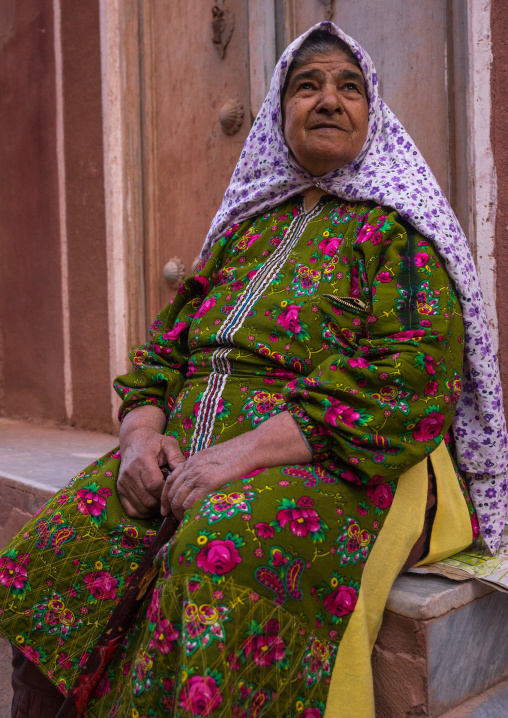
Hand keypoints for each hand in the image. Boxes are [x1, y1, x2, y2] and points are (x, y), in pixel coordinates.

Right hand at [117, 406, 185, 517]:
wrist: (134, 441)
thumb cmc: (155, 443)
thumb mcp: (169, 444)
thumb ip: (178, 458)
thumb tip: (185, 475)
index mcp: (142, 460)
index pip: (154, 485)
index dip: (166, 493)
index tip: (174, 491)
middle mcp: (129, 473)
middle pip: (148, 499)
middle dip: (162, 502)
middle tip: (171, 497)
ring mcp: (123, 483)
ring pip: (141, 507)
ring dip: (154, 509)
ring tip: (163, 500)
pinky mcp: (119, 490)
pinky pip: (131, 510)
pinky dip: (143, 512)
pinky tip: (152, 505)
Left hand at [161, 411, 311, 519]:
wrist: (249, 448)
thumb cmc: (237, 453)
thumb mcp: (214, 457)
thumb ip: (203, 468)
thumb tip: (202, 482)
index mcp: (191, 461)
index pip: (170, 480)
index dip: (165, 496)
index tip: (166, 508)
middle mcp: (191, 468)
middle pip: (172, 492)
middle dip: (170, 507)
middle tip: (174, 518)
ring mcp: (198, 475)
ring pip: (178, 499)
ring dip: (178, 513)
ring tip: (184, 521)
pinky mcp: (208, 483)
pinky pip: (190, 502)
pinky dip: (188, 512)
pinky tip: (192, 518)